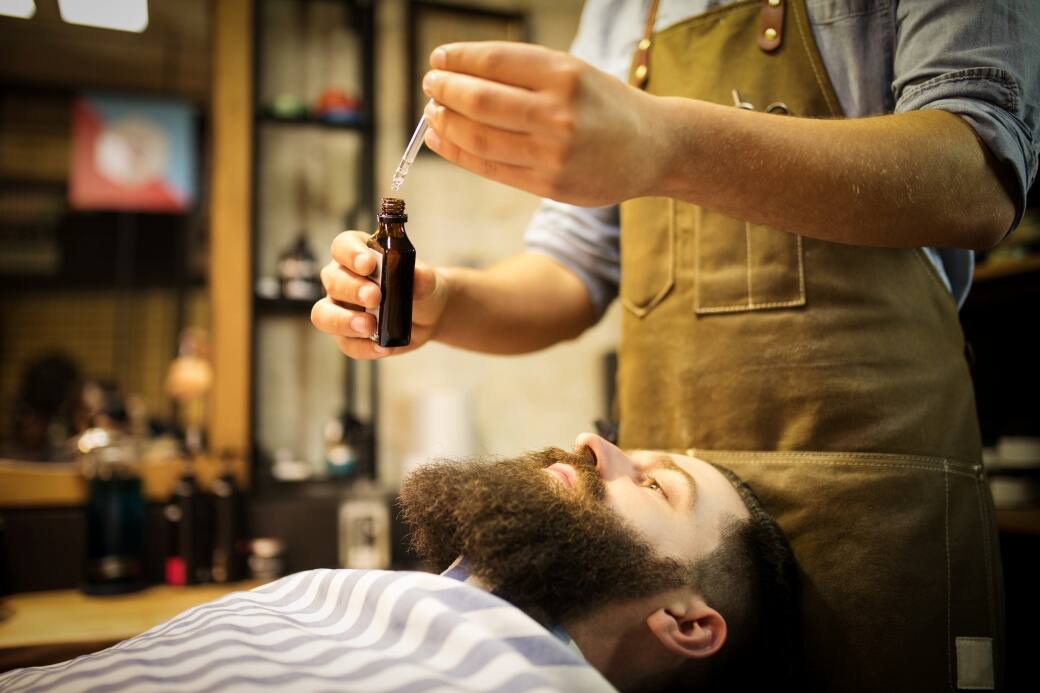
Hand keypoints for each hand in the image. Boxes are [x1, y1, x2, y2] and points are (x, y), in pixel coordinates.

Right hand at [311, 231, 448, 359]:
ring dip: (344, 321)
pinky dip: (363, 347)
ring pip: (324, 314)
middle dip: (352, 289)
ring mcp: (340, 308)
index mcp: (358, 254)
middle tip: (375, 297)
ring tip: (369, 327)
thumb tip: (417, 276)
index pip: (342, 246)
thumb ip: (421, 276)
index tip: (368, 264)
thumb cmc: (419, 287)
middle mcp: (342, 279)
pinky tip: (383, 347)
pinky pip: (345, 343)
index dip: (351, 254)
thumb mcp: (427, 279)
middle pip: (332, 280)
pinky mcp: (347, 335)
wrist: (428, 314)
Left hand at [421, 41, 666, 205]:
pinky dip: (459, 153)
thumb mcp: (574, 72)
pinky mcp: (549, 183)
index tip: (439, 59)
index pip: (494, 62)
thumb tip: (459, 74)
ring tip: (433, 113)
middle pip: (480, 100)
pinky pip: (491, 167)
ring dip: (446, 123)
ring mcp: (553, 152)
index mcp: (564, 74)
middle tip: (430, 85)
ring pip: (480, 137)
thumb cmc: (605, 105)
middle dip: (446, 90)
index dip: (458, 60)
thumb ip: (524, 72)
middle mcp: (558, 113)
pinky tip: (442, 141)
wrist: (653, 148)